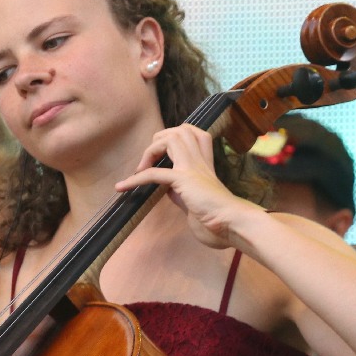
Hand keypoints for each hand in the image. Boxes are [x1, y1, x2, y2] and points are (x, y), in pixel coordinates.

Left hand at [115, 125, 259, 249]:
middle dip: (160, 139)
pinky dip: (135, 179)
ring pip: (171, 139)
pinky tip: (123, 187)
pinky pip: (154, 173)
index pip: (197, 135)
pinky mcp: (185, 180)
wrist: (232, 225)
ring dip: (150, 151)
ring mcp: (194, 168)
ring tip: (139, 169)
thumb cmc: (218, 219)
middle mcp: (201, 162)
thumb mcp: (195, 200)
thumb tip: (163, 186)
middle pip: (183, 130)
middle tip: (148, 162)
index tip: (162, 154)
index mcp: (206, 165)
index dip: (178, 136)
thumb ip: (180, 189)